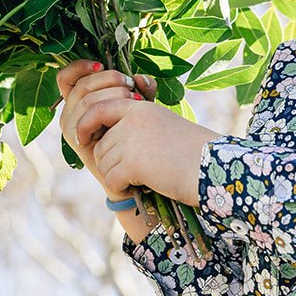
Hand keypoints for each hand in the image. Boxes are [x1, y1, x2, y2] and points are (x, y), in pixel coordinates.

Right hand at [56, 59, 152, 199]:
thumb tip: (141, 78)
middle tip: (130, 85)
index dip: (80, 66)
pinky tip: (123, 111)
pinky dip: (105, 107)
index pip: (67, 76)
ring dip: (111, 93)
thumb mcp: (138, 104)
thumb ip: (142, 89)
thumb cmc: (134, 134)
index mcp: (79, 99)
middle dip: (108, 79)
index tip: (101, 64)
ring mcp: (70, 125)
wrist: (131, 170)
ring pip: (85, 98)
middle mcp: (70, 111)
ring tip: (133, 99)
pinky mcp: (74, 137)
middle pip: (81, 84)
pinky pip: (84, 115)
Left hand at [80, 95, 217, 207]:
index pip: (99, 108)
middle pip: (100, 145)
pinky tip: (138, 187)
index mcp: (140, 107)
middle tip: (131, 171)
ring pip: (103, 163)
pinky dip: (121, 188)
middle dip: (110, 162)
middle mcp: (133, 119)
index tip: (83, 137)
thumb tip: (102, 140)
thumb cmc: (190, 151)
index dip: (86, 123)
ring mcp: (131, 139)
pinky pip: (111, 179)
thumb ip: (134, 125)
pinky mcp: (132, 161)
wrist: (211, 167)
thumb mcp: (161, 125)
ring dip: (117, 176)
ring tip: (140, 178)